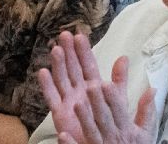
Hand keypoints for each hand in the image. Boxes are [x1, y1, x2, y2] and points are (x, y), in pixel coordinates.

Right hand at [39, 31, 155, 143]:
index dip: (83, 50)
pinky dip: (47, 86)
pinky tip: (42, 72)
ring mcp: (68, 102)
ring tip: (56, 49)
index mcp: (94, 87)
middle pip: (73, 68)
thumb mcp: (119, 100)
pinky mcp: (60, 115)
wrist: (106, 143)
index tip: (79, 34)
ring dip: (58, 65)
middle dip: (69, 52)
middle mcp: (78, 92)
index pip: (88, 65)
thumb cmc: (111, 123)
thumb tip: (124, 57)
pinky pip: (52, 99)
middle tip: (64, 34)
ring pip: (62, 79)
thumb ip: (120, 80)